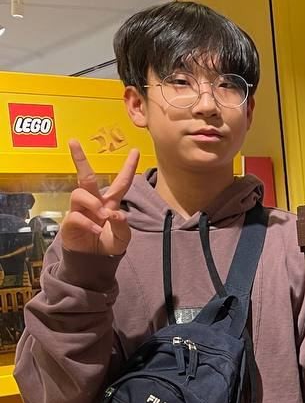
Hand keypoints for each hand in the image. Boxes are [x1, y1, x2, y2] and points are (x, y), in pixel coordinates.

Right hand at [62, 140, 139, 255]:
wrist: (94, 261)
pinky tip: (96, 231)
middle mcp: (93, 201)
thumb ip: (122, 225)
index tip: (136, 151)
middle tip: (73, 142)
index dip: (128, 167)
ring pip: (80, 194)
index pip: (121, 182)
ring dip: (93, 203)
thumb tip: (114, 213)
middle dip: (79, 158)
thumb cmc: (108, 243)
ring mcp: (80, 209)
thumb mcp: (122, 237)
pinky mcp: (70, 221)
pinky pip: (76, 215)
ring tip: (103, 216)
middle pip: (85, 176)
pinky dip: (88, 223)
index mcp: (110, 202)